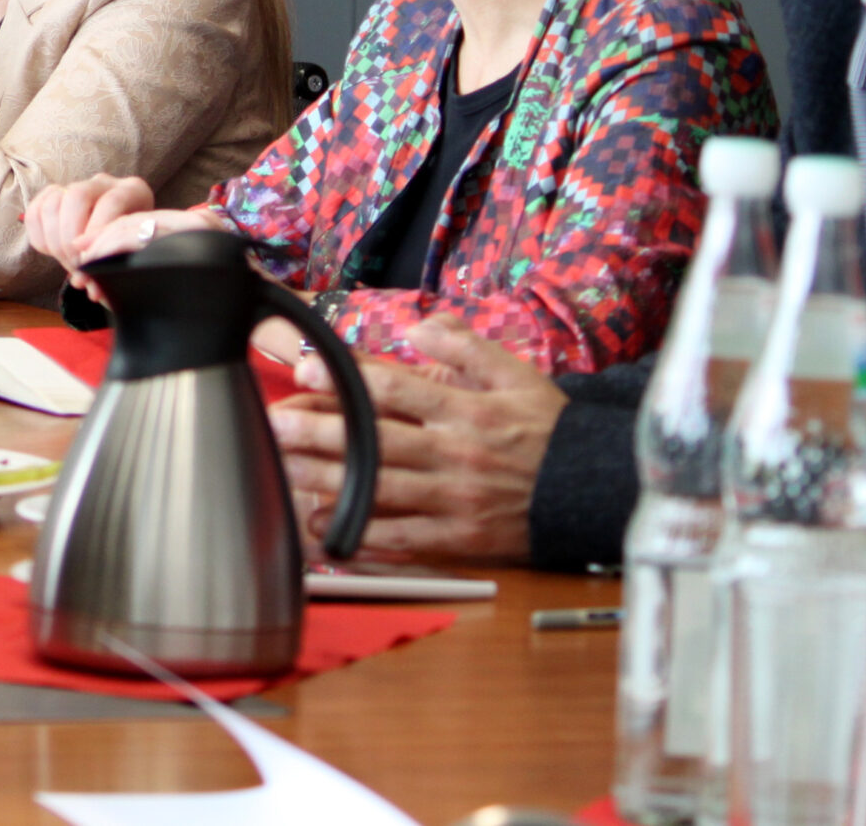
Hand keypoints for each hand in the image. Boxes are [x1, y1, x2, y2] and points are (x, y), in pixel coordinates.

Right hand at [23, 173, 154, 268]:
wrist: (118, 240)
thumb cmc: (128, 249)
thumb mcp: (129, 255)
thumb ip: (112, 269)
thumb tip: (92, 291)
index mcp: (132, 192)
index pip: (111, 202)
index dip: (96, 232)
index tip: (89, 260)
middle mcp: (104, 183)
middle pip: (77, 195)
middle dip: (70, 234)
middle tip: (74, 263)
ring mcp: (76, 186)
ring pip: (53, 200)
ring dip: (54, 237)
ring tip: (64, 260)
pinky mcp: (54, 194)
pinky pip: (36, 208)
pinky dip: (37, 232)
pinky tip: (50, 250)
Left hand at [268, 315, 566, 563]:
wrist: (591, 488)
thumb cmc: (546, 429)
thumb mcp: (515, 375)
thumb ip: (466, 347)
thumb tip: (420, 326)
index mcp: (465, 411)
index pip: (394, 391)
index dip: (346, 382)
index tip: (305, 373)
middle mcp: (454, 455)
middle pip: (375, 443)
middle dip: (319, 434)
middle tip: (274, 427)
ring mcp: (455, 500)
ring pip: (381, 491)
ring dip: (328, 483)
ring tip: (285, 473)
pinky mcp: (460, 539)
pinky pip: (404, 540)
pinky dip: (363, 538)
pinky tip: (326, 533)